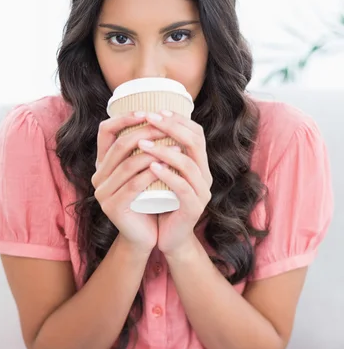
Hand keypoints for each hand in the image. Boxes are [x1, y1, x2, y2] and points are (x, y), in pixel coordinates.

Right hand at [92, 112, 166, 254]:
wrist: (145, 236)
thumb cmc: (148, 200)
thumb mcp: (143, 172)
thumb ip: (142, 151)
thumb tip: (159, 117)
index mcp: (102, 164)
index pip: (105, 131)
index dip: (124, 118)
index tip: (147, 112)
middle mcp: (98, 176)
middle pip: (120, 145)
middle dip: (145, 132)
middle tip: (166, 126)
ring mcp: (102, 193)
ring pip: (128, 164)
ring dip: (153, 152)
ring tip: (174, 145)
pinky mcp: (112, 207)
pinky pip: (134, 185)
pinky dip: (152, 173)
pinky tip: (168, 167)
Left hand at [137, 110, 212, 256]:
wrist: (169, 238)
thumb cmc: (162, 203)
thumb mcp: (162, 175)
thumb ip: (160, 155)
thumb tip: (144, 126)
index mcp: (199, 164)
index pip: (196, 133)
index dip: (178, 119)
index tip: (156, 110)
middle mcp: (205, 175)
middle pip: (195, 142)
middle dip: (171, 127)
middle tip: (149, 118)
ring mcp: (202, 192)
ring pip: (188, 163)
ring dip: (164, 150)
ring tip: (142, 143)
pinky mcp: (194, 208)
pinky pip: (183, 187)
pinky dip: (167, 175)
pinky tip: (151, 167)